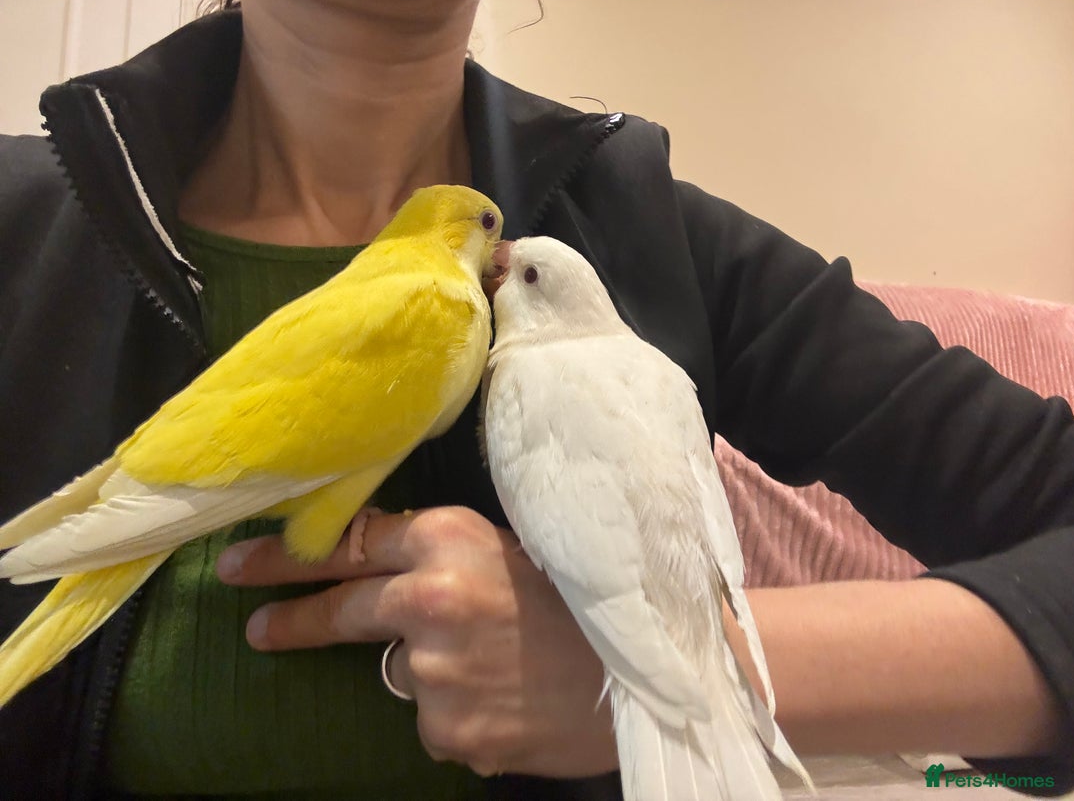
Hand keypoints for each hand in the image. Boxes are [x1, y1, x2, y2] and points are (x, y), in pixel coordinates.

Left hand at [216, 506, 618, 777]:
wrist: (640, 676)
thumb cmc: (581, 601)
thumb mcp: (507, 549)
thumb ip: (434, 551)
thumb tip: (366, 559)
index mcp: (448, 537)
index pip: (345, 541)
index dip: (287, 555)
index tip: (242, 567)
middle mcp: (430, 597)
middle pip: (342, 608)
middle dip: (293, 619)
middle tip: (260, 628)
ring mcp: (433, 670)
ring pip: (399, 671)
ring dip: (430, 669)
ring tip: (499, 665)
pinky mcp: (445, 729)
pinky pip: (431, 718)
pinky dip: (456, 710)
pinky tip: (504, 698)